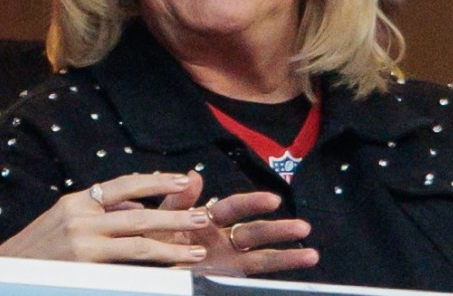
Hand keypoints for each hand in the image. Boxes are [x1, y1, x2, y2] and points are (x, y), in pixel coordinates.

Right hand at [0, 172, 213, 263]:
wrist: (1, 273)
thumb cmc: (34, 253)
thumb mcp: (61, 223)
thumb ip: (97, 214)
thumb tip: (134, 208)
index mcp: (76, 201)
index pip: (124, 185)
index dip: (156, 181)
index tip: (184, 179)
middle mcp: (81, 216)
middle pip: (139, 212)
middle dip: (175, 213)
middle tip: (203, 215)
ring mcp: (83, 241)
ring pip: (139, 241)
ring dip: (172, 244)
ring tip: (197, 248)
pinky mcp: (85, 265)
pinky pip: (128, 265)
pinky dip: (152, 267)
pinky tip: (171, 270)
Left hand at [158, 173, 318, 275]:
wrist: (141, 265)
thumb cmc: (151, 237)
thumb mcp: (160, 217)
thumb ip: (176, 200)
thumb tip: (194, 175)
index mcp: (206, 218)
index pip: (234, 207)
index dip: (252, 204)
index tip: (273, 200)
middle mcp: (222, 239)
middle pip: (255, 233)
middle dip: (279, 230)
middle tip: (303, 227)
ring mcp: (226, 261)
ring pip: (260, 258)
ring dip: (285, 256)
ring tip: (311, 255)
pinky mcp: (225, 276)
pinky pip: (251, 276)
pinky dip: (273, 272)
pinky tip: (294, 271)